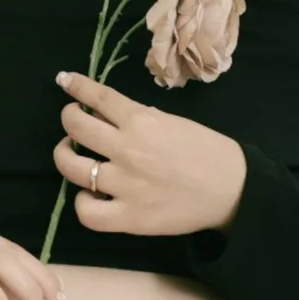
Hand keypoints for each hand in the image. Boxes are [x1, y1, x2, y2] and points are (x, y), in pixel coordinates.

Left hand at [55, 69, 246, 234]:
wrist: (233, 191)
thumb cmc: (208, 153)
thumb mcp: (175, 122)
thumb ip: (141, 118)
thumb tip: (110, 116)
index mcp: (142, 121)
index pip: (97, 97)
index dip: (76, 86)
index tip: (66, 81)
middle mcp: (128, 150)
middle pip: (75, 126)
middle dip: (69, 119)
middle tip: (74, 123)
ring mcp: (125, 185)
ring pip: (71, 167)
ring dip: (65, 156)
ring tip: (72, 156)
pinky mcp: (129, 217)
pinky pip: (87, 211)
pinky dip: (82, 201)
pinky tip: (89, 194)